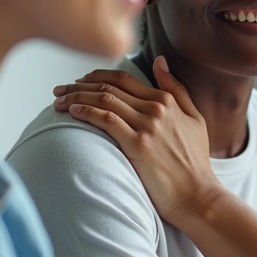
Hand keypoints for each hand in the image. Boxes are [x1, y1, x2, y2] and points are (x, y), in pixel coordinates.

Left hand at [51, 56, 222, 226]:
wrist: (198, 195)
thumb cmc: (195, 163)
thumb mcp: (194, 118)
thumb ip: (176, 88)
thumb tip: (160, 61)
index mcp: (167, 100)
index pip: (123, 78)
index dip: (96, 76)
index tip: (79, 81)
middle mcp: (156, 109)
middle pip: (109, 87)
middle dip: (79, 85)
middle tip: (59, 89)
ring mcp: (148, 126)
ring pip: (104, 100)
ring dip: (76, 96)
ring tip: (58, 101)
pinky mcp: (138, 145)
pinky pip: (106, 120)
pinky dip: (86, 112)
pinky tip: (72, 112)